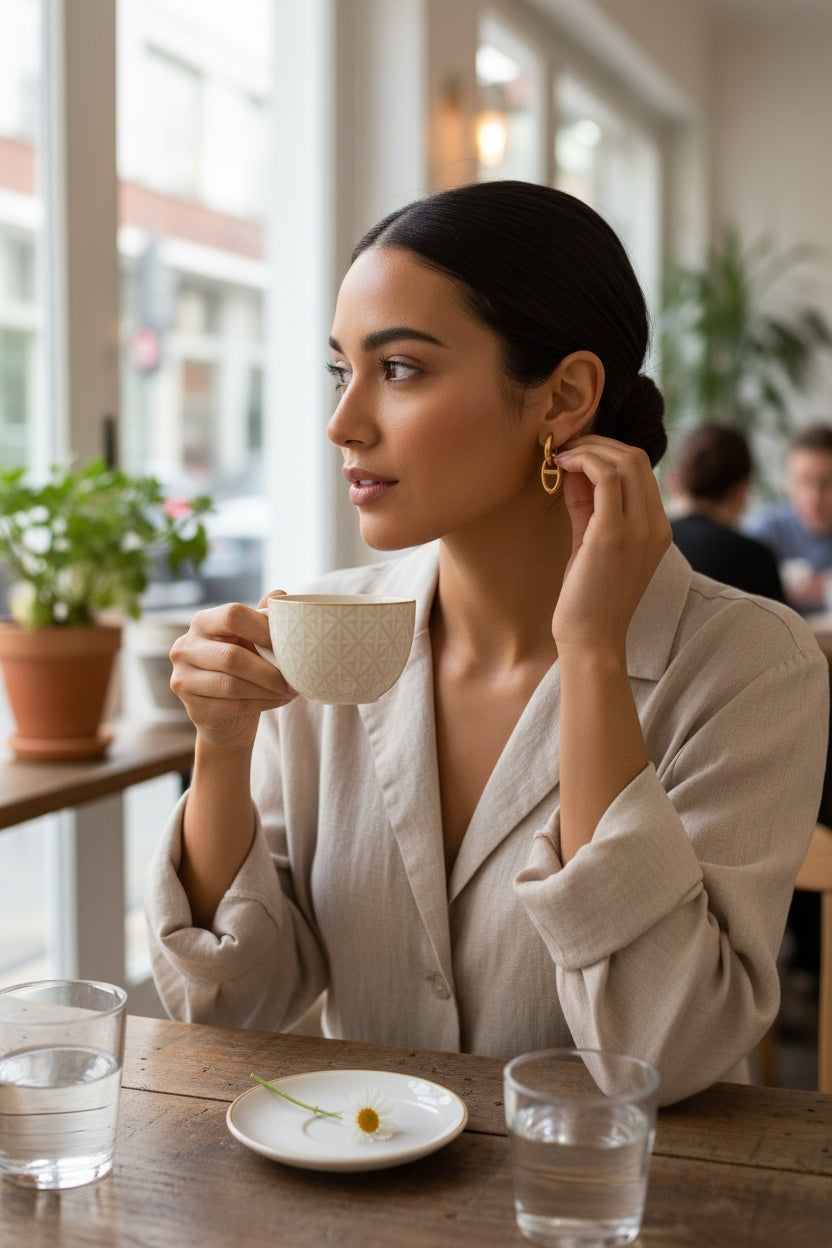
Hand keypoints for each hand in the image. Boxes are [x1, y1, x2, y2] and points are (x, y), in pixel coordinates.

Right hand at [169, 595, 297, 748]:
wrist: (226, 714)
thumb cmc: (243, 669)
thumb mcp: (252, 640)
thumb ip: (262, 618)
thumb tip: (280, 594)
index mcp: (202, 622)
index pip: (232, 615)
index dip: (263, 629)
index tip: (288, 645)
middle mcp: (185, 647)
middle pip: (232, 657)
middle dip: (269, 671)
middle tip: (294, 680)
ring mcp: (183, 679)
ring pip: (232, 685)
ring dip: (268, 690)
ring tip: (289, 691)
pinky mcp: (192, 707)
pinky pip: (232, 706)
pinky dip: (261, 704)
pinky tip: (277, 701)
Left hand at [551, 435, 671, 654]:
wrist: (592, 640)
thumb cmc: (588, 598)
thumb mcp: (592, 543)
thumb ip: (589, 506)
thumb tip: (575, 469)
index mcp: (657, 528)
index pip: (642, 470)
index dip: (607, 452)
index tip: (576, 453)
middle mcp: (655, 525)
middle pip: (636, 457)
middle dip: (598, 443)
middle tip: (566, 447)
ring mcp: (638, 528)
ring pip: (624, 460)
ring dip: (589, 448)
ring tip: (562, 454)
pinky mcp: (613, 533)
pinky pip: (606, 476)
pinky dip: (583, 461)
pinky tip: (562, 465)